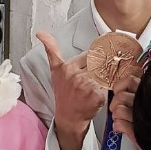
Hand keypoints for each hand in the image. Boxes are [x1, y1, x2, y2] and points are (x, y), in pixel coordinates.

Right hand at [36, 31, 105, 149]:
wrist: (68, 116)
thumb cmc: (64, 92)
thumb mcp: (55, 69)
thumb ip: (51, 49)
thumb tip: (41, 33)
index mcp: (67, 67)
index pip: (91, 54)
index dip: (95, 59)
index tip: (96, 65)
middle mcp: (76, 76)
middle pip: (100, 63)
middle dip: (103, 67)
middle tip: (100, 75)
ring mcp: (87, 86)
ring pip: (106, 73)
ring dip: (106, 78)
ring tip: (97, 85)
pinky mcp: (97, 96)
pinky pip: (109, 85)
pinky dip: (107, 88)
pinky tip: (99, 93)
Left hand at [110, 71, 143, 149]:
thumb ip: (138, 94)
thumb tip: (119, 93)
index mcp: (149, 92)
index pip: (129, 81)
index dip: (120, 88)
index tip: (120, 93)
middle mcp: (145, 102)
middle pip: (120, 96)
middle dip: (115, 105)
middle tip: (119, 111)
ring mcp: (140, 117)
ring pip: (118, 109)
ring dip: (117, 116)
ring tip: (123, 120)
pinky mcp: (136, 132)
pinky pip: (118, 124)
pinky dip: (118, 126)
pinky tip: (123, 129)